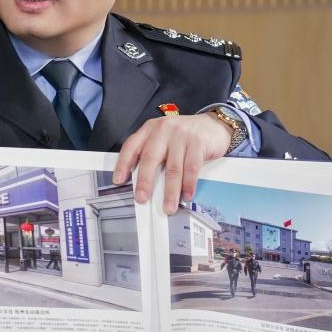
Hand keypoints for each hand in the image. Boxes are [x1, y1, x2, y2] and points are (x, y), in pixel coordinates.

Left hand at [112, 113, 232, 214]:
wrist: (214, 125)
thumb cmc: (185, 135)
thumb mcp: (164, 138)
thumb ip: (152, 153)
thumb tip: (141, 182)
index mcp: (151, 129)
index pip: (132, 146)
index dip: (123, 163)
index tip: (118, 180)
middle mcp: (164, 129)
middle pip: (150, 158)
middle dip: (145, 181)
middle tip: (142, 198)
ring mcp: (181, 135)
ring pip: (173, 168)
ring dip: (170, 191)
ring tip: (168, 206)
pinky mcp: (198, 142)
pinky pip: (191, 167)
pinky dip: (189, 184)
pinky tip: (186, 195)